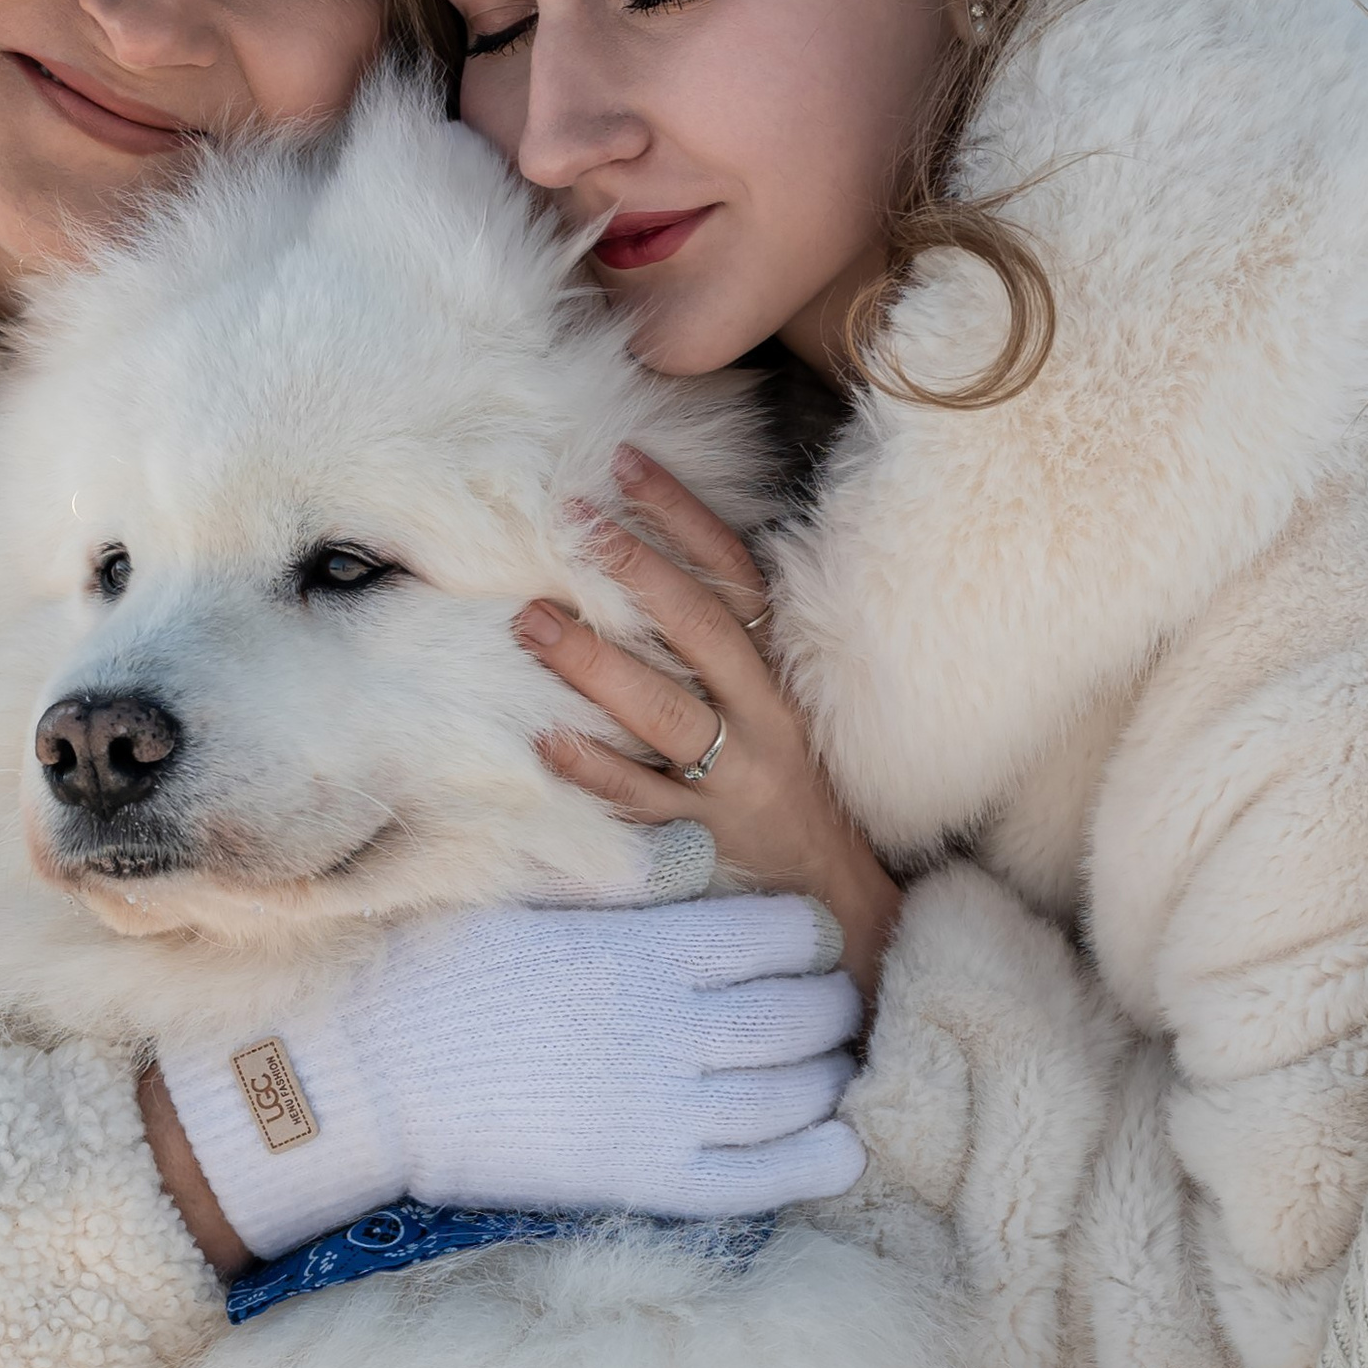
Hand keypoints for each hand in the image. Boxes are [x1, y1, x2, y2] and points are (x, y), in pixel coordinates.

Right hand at [153, 891, 863, 1263]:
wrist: (364, 1076)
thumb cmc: (432, 968)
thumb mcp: (524, 890)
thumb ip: (617, 872)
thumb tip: (695, 848)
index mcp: (643, 946)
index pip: (778, 936)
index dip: (805, 937)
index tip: (802, 940)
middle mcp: (667, 1025)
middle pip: (799, 1016)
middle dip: (831, 1008)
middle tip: (832, 1006)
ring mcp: (657, 1108)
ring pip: (789, 1096)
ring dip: (828, 1080)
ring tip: (834, 1070)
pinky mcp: (637, 1177)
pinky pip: (751, 1179)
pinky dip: (809, 1166)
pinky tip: (839, 1152)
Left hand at [519, 445, 905, 1000]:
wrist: (839, 905)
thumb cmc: (790, 789)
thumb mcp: (773, 707)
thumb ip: (722, 647)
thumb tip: (647, 566)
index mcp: (779, 674)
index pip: (734, 576)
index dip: (684, 516)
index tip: (627, 462)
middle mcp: (763, 720)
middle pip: (700, 631)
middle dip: (636, 571)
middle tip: (570, 522)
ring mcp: (735, 782)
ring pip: (665, 713)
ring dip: (595, 665)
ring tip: (528, 623)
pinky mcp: (705, 842)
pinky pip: (644, 802)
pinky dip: (596, 771)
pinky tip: (546, 741)